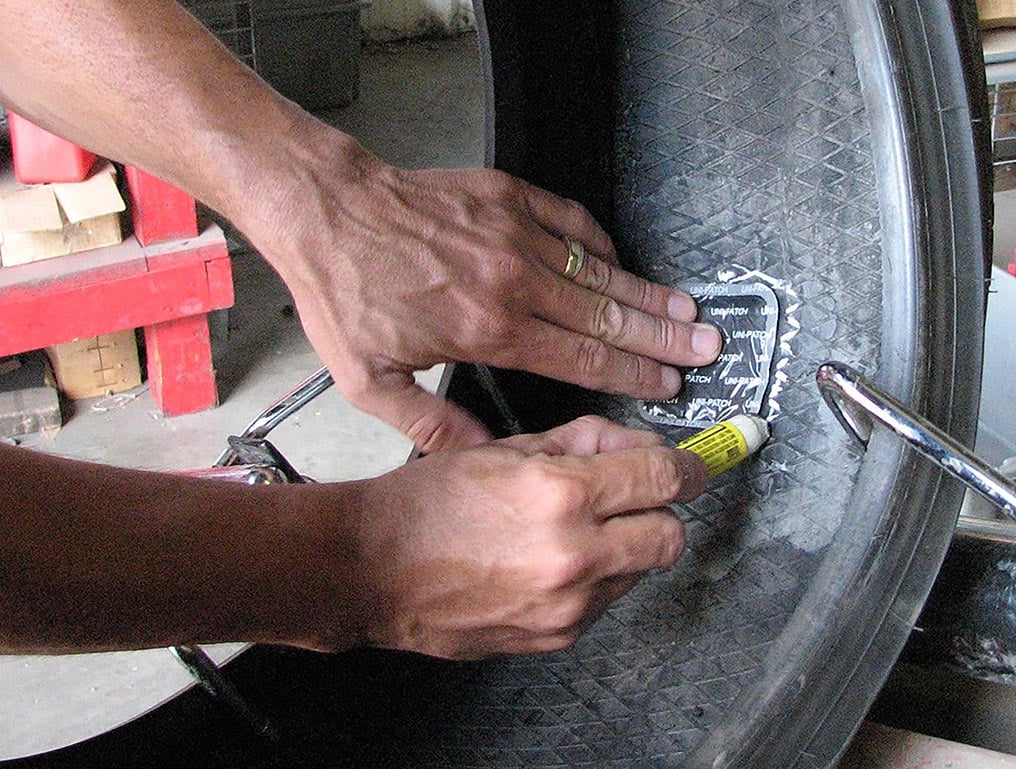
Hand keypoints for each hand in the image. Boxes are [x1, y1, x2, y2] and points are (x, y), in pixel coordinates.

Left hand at [245, 141, 722, 452]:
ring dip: (645, 291)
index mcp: (487, 331)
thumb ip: (432, 425)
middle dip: (662, 335)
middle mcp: (511, 281)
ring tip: (687, 308)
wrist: (325, 210)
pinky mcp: (505, 195)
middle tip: (707, 346)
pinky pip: (570, 220)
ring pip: (597, 270)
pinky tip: (618, 259)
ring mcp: (511, 233)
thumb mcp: (371, 381)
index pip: (581, 359)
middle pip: (606, 315)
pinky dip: (599, 242)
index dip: (631, 374)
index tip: (667, 383)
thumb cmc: (344, 292)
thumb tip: (479, 459)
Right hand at [347, 416, 706, 658]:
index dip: (689, 465)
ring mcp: (567, 604)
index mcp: (559, 494)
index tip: (693, 463)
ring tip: (574, 530)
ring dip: (626, 545)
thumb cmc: (426, 505)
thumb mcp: (505, 449)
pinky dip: (595, 579)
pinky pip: (605, 602)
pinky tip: (551, 562)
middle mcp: (572, 554)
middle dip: (661, 511)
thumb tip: (632, 445)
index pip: (664, 477)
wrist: (374, 568)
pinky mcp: (557, 637)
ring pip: (641, 571)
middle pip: (671, 534)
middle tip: (634, 497)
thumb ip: (581, 443)